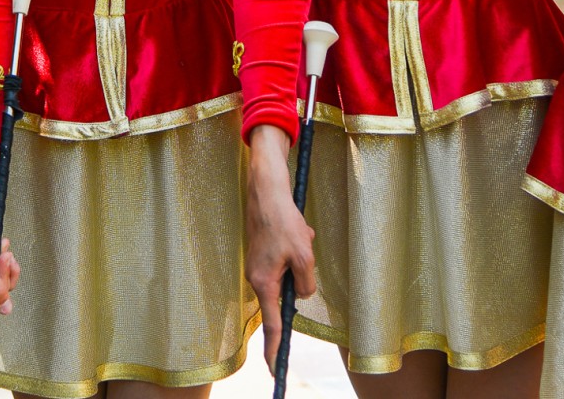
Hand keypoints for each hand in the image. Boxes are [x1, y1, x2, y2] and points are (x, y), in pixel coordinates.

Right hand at [245, 125, 315, 375]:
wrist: (266, 191)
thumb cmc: (284, 222)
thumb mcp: (304, 255)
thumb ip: (306, 282)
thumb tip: (302, 294)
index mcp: (264, 283)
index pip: (274, 326)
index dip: (276, 350)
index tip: (276, 372)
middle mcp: (257, 278)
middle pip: (287, 293)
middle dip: (300, 274)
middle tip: (301, 243)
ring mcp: (258, 266)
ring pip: (290, 273)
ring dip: (300, 258)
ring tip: (300, 234)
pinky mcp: (262, 254)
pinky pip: (286, 260)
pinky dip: (296, 249)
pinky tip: (298, 231)